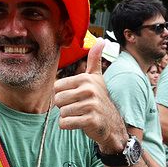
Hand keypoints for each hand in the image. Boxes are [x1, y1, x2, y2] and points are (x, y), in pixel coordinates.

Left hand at [53, 39, 125, 153]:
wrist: (111, 124)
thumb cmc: (99, 100)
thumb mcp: (96, 78)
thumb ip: (94, 60)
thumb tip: (101, 40)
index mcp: (86, 79)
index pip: (56, 87)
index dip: (62, 95)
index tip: (75, 97)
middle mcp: (89, 90)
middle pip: (58, 100)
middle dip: (64, 107)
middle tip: (77, 108)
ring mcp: (91, 105)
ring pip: (62, 112)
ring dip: (67, 117)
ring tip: (80, 115)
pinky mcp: (91, 120)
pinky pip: (66, 123)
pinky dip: (68, 125)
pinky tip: (79, 123)